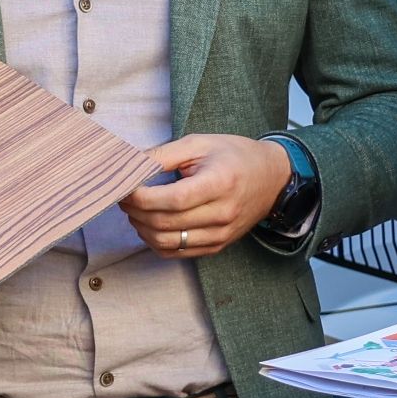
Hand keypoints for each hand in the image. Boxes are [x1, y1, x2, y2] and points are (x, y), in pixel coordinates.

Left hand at [122, 134, 291, 257]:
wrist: (272, 179)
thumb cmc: (234, 156)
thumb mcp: (200, 144)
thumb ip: (164, 155)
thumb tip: (130, 164)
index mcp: (220, 183)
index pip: (174, 199)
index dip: (142, 197)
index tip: (125, 188)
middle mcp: (222, 214)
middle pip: (166, 223)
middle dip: (135, 211)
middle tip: (124, 197)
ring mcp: (221, 234)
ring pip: (167, 243)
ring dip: (142, 228)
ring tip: (134, 210)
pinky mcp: (218, 246)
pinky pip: (178, 253)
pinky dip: (156, 242)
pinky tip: (149, 225)